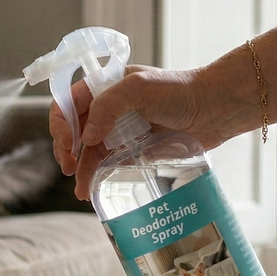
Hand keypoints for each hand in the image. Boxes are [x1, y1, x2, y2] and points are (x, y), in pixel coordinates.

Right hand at [49, 65, 210, 198]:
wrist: (215, 108)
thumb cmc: (180, 91)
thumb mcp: (139, 89)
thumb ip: (107, 107)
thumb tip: (86, 137)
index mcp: (105, 86)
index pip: (68, 102)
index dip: (60, 123)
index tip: (67, 143)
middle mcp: (108, 108)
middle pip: (74, 130)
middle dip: (66, 149)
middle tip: (69, 167)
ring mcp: (120, 129)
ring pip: (89, 151)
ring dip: (81, 169)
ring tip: (81, 189)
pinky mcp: (133, 149)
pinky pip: (108, 163)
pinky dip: (96, 176)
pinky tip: (91, 188)